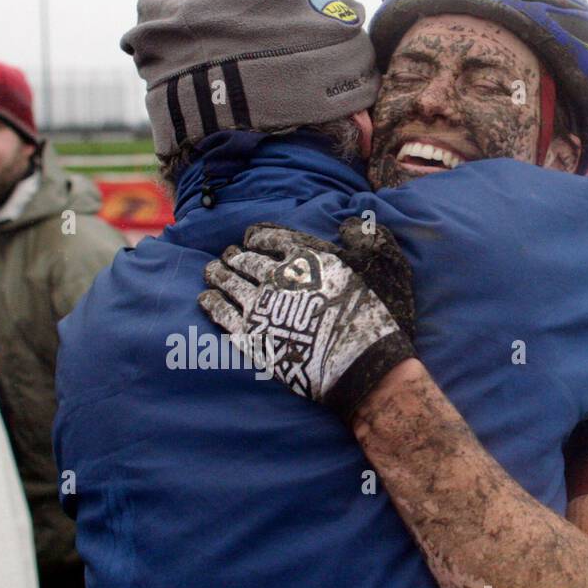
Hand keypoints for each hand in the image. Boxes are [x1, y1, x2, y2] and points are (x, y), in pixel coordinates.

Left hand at [198, 218, 416, 420]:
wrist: (356, 363)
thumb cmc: (370, 315)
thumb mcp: (382, 263)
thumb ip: (363, 238)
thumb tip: (349, 225)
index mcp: (304, 257)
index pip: (272, 239)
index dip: (258, 237)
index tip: (250, 238)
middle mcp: (276, 276)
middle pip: (246, 260)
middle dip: (235, 256)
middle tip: (228, 255)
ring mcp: (259, 305)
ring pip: (229, 283)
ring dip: (218, 274)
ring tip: (210, 271)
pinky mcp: (249, 334)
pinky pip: (221, 313)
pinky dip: (210, 302)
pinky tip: (205, 298)